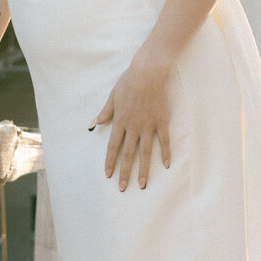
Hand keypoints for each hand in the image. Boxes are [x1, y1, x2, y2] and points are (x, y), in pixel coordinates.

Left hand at [89, 58, 172, 190]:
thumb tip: (93, 125)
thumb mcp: (112, 96)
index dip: (110, 161)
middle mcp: (133, 126)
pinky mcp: (161, 121)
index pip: (113, 146)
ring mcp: (148, 125)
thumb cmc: (129, 82)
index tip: (108, 175)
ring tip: (143, 184)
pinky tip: (166, 165)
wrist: (148, 72)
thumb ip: (105, 113)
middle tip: (123, 188)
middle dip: (125, 172)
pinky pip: (164, 140)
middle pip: (128, 153)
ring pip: (145, 151)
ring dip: (143, 169)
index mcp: (120, 121)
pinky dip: (165, 152)